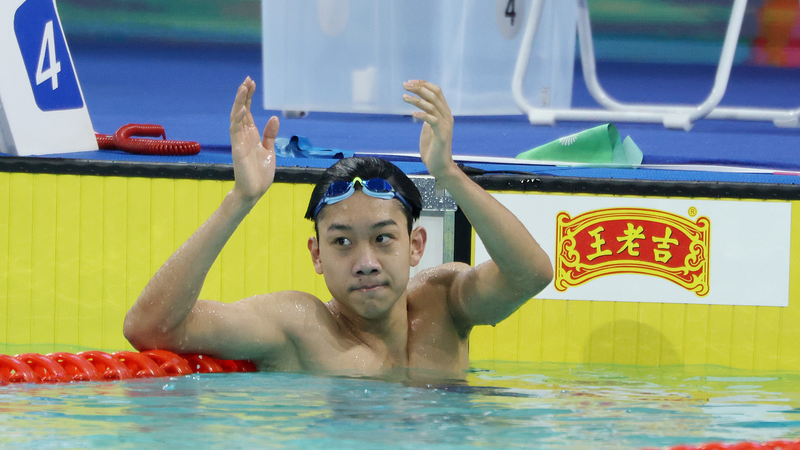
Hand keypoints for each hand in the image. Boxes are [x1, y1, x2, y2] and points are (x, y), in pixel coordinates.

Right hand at [229, 77, 278, 201]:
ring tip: (243, 87)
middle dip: (244, 95)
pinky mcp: (237, 150)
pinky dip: (238, 119)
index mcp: (251, 135)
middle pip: (241, 111)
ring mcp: (239, 141)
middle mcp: (243, 136)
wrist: (255, 191)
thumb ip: (270, 135)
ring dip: (240, 103)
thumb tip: (274, 117)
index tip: (251, 83)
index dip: (249, 98)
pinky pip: (235, 132)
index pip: (248, 112)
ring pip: (236, 117)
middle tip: (248, 79)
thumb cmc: (260, 173)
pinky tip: (242, 108)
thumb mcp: (269, 150)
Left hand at [402, 80, 456, 178]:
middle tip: (405, 85)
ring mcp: (445, 125)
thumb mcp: (429, 128)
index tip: (410, 82)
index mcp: (444, 113)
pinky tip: (413, 113)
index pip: (437, 92)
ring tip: (404, 97)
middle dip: (419, 88)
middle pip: (434, 95)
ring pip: (432, 106)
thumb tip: (420, 108)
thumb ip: (428, 116)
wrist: (440, 166)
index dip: (424, 84)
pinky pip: (432, 120)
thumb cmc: (433, 148)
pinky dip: (422, 115)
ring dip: (417, 100)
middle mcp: (447, 116)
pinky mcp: (442, 134)